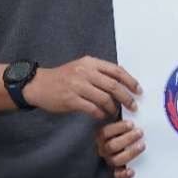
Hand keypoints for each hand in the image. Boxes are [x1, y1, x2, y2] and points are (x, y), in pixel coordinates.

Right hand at [23, 56, 140, 119]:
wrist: (39, 84)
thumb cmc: (63, 77)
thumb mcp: (81, 67)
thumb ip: (99, 72)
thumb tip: (121, 82)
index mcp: (90, 62)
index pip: (116, 70)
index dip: (130, 81)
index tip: (138, 90)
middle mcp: (85, 72)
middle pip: (113, 85)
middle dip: (126, 97)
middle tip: (133, 106)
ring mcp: (77, 86)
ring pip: (104, 98)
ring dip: (113, 108)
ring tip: (114, 112)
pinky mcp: (71, 100)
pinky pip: (92, 108)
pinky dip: (100, 114)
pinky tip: (102, 115)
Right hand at [96, 119, 144, 177]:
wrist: (129, 142)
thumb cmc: (125, 130)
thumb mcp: (122, 121)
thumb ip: (124, 116)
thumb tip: (135, 105)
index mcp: (102, 136)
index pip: (105, 132)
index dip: (118, 128)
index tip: (131, 124)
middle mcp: (104, 148)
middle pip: (111, 146)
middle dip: (127, 139)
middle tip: (140, 132)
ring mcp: (110, 160)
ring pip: (115, 160)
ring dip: (129, 153)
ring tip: (142, 145)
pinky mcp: (116, 171)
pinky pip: (117, 175)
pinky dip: (124, 174)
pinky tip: (132, 170)